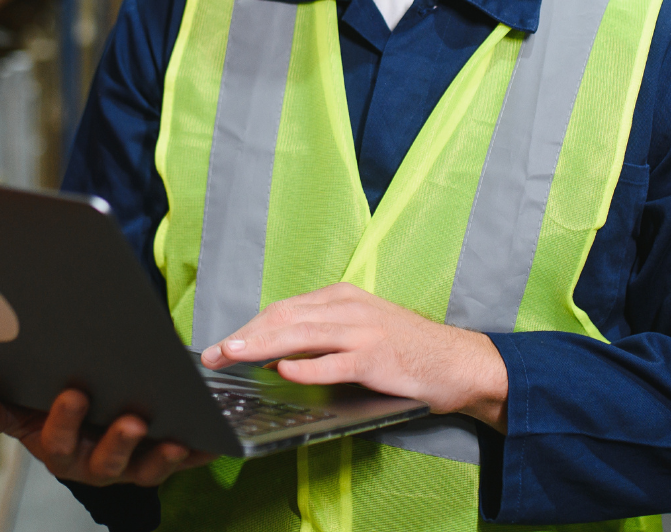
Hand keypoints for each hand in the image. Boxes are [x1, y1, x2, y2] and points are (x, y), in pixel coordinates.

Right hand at [0, 389, 215, 486]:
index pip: (59, 442)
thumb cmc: (49, 415)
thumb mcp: (22, 412)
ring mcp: (131, 465)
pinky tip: (211, 440)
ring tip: (175, 440)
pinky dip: (197, 453)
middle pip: (107, 462)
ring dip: (161, 457)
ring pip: (146, 469)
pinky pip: (182, 461)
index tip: (73, 393)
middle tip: (131, 419)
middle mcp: (96, 465)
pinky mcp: (161, 459)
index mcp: (60, 451)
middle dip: (119, 442)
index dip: (65, 422)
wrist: (85, 425)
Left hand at [200, 283, 508, 430]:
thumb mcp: (360, 330)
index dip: (247, 327)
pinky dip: (306, 367)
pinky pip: (334, 362)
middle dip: (243, 337)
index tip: (221, 345)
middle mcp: (348, 308)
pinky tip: (283, 372)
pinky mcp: (377, 358)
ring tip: (231, 355)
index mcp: (341, 298)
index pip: (283, 309)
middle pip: (284, 318)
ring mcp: (363, 332)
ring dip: (261, 346)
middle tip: (211, 355)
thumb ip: (322, 338)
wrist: (459, 362)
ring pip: (301, 335)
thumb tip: (275, 358)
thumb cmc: (407, 350)